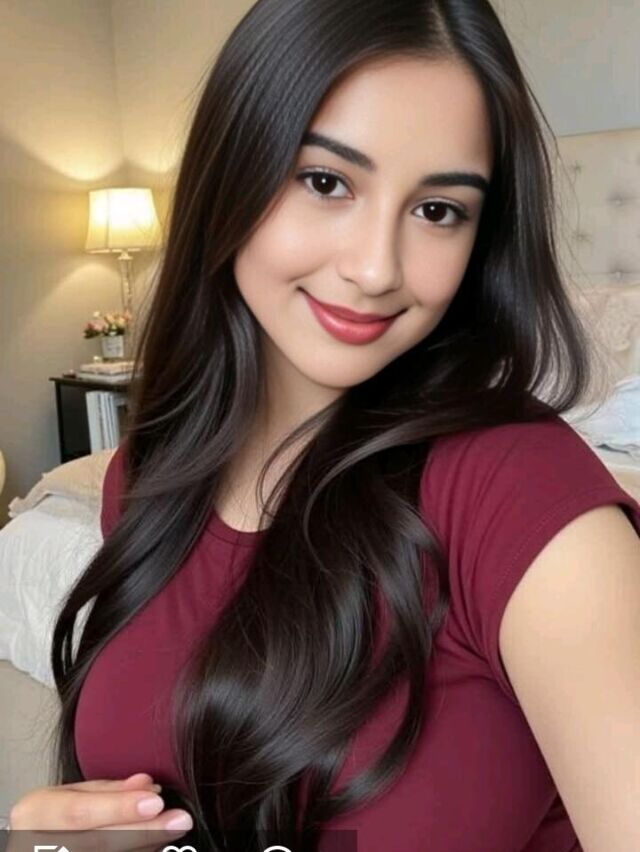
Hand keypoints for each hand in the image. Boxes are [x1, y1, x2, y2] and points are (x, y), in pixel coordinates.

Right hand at [7, 773, 193, 851]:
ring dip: (145, 847)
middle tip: (179, 821)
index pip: (80, 812)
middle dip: (143, 832)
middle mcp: (36, 844)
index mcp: (35, 813)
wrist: (27, 850)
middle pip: (98, 842)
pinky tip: (156, 847)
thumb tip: (148, 785)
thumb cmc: (53, 818)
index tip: (155, 801)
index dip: (118, 808)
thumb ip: (109, 790)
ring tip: (173, 833)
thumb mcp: (71, 794)